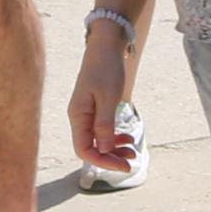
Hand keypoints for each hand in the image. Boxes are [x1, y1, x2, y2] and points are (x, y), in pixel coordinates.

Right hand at [67, 36, 136, 172]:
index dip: (103, 161)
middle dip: (110, 157)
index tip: (124, 165)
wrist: (105, 46)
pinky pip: (101, 131)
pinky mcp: (94, 109)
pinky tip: (126, 137)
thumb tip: (105, 150)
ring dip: (114, 149)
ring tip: (132, 150)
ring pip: (97, 141)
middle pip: (90, 148)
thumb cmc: (106, 69)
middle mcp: (79, 117)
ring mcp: (86, 114)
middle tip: (132, 160)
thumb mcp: (108, 98)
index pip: (84, 150)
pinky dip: (114, 137)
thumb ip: (105, 125)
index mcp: (78, 116)